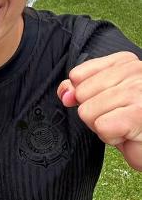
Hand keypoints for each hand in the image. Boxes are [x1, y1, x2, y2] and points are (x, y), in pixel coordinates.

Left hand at [58, 52, 141, 170]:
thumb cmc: (134, 123)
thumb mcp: (103, 100)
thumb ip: (80, 89)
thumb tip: (64, 94)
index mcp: (124, 61)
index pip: (76, 75)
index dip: (85, 97)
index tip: (108, 103)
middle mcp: (134, 70)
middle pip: (80, 94)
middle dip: (94, 114)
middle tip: (119, 117)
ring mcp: (138, 90)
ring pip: (87, 112)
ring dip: (103, 128)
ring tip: (126, 126)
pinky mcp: (139, 112)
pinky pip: (101, 126)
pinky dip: (112, 137)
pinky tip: (130, 135)